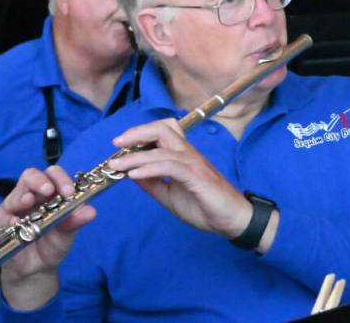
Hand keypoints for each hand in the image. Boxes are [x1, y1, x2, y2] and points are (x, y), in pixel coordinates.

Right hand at [0, 167, 94, 310]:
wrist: (37, 269)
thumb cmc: (52, 244)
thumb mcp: (67, 234)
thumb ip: (75, 221)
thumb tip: (91, 211)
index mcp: (49, 193)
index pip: (53, 175)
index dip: (60, 179)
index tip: (69, 192)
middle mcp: (31, 195)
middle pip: (31, 175)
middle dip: (40, 181)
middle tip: (49, 191)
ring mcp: (15, 207)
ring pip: (16, 193)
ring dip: (23, 196)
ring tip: (29, 201)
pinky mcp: (2, 222)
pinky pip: (4, 217)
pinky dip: (11, 218)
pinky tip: (16, 223)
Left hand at [108, 119, 253, 239]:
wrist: (233, 221)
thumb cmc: (204, 207)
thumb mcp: (169, 195)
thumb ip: (152, 183)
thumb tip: (129, 173)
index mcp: (182, 154)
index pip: (161, 131)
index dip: (139, 133)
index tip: (119, 144)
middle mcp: (188, 153)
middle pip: (161, 128)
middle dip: (135, 133)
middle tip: (116, 144)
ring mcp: (193, 162)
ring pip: (161, 149)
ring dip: (135, 156)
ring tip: (117, 165)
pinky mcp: (197, 176)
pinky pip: (169, 166)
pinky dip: (149, 168)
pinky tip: (134, 176)